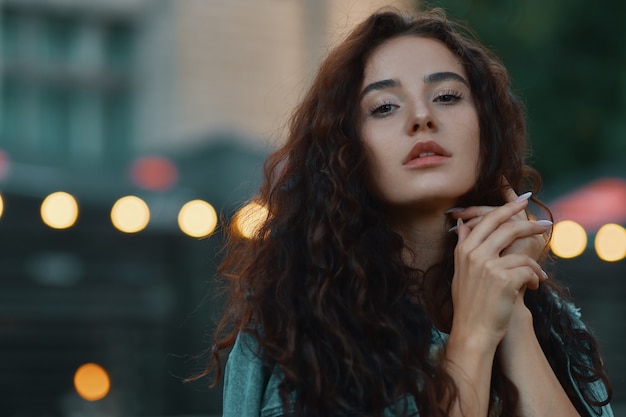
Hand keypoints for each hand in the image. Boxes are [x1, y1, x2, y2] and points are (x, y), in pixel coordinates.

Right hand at [450, 197, 550, 348]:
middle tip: (545, 225)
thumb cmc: (469, 303)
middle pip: (506, 227)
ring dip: (536, 262)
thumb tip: (461, 224)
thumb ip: (463, 246)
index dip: (506, 208)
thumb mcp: (461, 271)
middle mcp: (473, 253)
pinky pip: (528, 270)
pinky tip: (533, 288)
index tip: (522, 201)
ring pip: (521, 250)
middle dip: (529, 224)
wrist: (472, 331)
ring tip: (540, 272)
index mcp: (463, 249)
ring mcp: (488, 265)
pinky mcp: (503, 279)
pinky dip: (535, 279)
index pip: (487, 219)